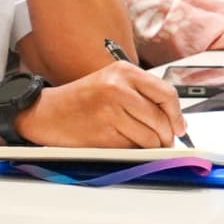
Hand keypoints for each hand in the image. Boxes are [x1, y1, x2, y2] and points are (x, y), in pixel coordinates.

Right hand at [14, 63, 185, 147]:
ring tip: (138, 142)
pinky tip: (121, 143)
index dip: (177, 115)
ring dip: (150, 146)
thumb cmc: (79, 100)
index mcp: (124, 72)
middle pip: (161, 120)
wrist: (45, 112)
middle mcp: (118, 88)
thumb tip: (173, 119)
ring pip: (150, 137)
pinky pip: (133, 148)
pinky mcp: (103, 133)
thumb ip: (141, 94)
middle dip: (165, 136)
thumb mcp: (111, 83)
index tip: (179, 127)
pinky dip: (133, 151)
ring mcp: (111, 111)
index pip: (167, 94)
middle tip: (162, 141)